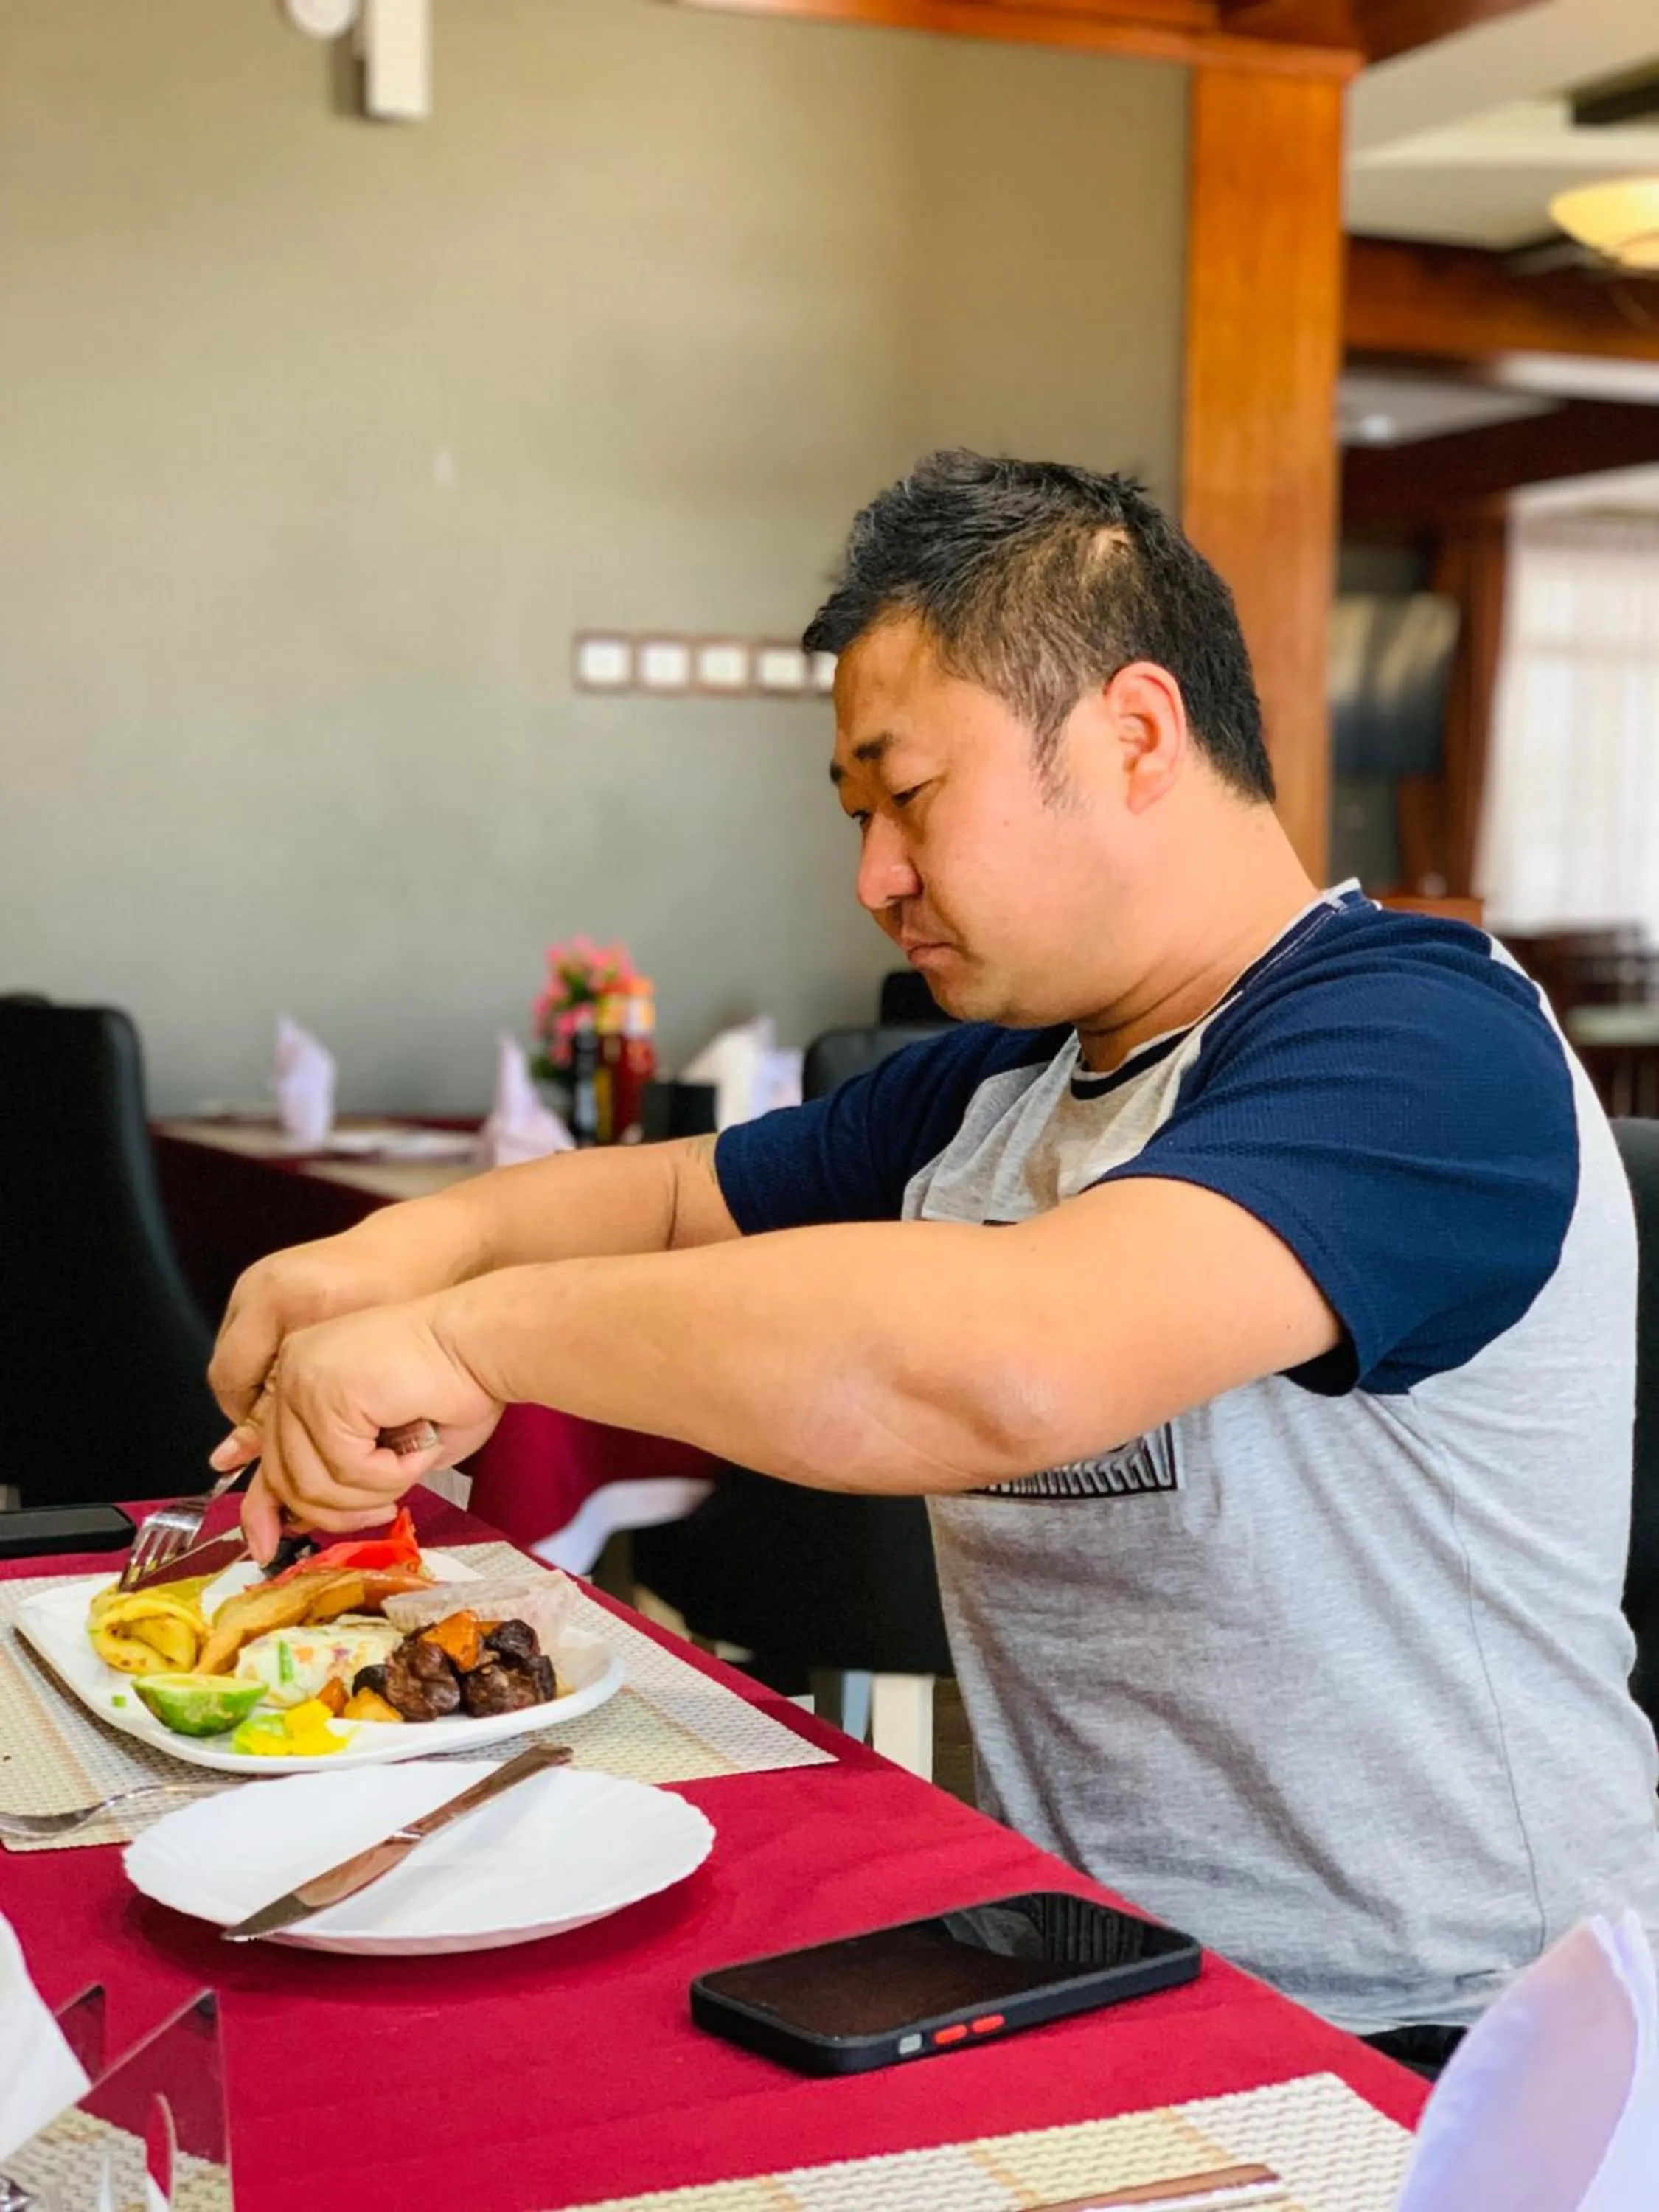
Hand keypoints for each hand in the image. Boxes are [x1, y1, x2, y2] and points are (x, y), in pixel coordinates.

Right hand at [208, 1233, 423, 1451]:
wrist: (412, 1250)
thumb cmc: (397, 1300)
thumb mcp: (355, 1362)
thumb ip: (293, 1407)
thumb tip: (227, 1457)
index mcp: (277, 1296)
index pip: (231, 1382)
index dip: (255, 1418)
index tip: (290, 1434)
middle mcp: (255, 1286)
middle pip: (227, 1371)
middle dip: (258, 1405)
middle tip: (298, 1421)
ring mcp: (254, 1282)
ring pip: (238, 1359)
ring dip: (264, 1385)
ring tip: (307, 1398)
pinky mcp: (263, 1285)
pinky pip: (250, 1339)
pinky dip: (271, 1364)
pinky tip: (308, 1373)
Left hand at [234, 1298, 503, 1561]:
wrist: (486, 1344)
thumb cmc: (456, 1384)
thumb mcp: (384, 1442)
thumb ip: (337, 1471)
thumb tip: (295, 1520)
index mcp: (303, 1377)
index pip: (267, 1455)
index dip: (262, 1509)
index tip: (265, 1544)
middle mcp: (293, 1371)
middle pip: (285, 1479)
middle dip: (339, 1511)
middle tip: (385, 1509)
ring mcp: (304, 1378)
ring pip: (314, 1483)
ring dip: (374, 1490)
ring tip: (412, 1465)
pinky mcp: (326, 1389)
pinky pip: (347, 1467)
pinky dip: (392, 1473)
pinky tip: (418, 1448)